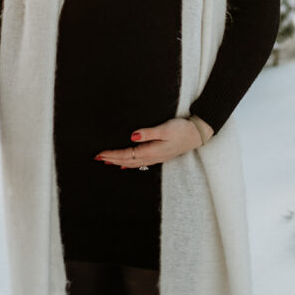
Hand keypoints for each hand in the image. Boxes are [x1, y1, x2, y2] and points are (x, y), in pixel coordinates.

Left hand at [94, 117, 212, 169]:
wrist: (197, 134)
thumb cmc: (181, 129)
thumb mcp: (165, 128)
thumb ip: (148, 132)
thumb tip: (132, 136)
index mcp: (152, 151)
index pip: (127, 155)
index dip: (113, 155)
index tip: (101, 154)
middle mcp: (152, 157)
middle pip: (128, 161)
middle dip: (112, 160)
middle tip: (98, 158)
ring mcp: (156, 158)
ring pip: (133, 163)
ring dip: (119, 162)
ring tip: (107, 161)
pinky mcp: (159, 155)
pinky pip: (140, 163)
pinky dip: (130, 164)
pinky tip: (126, 165)